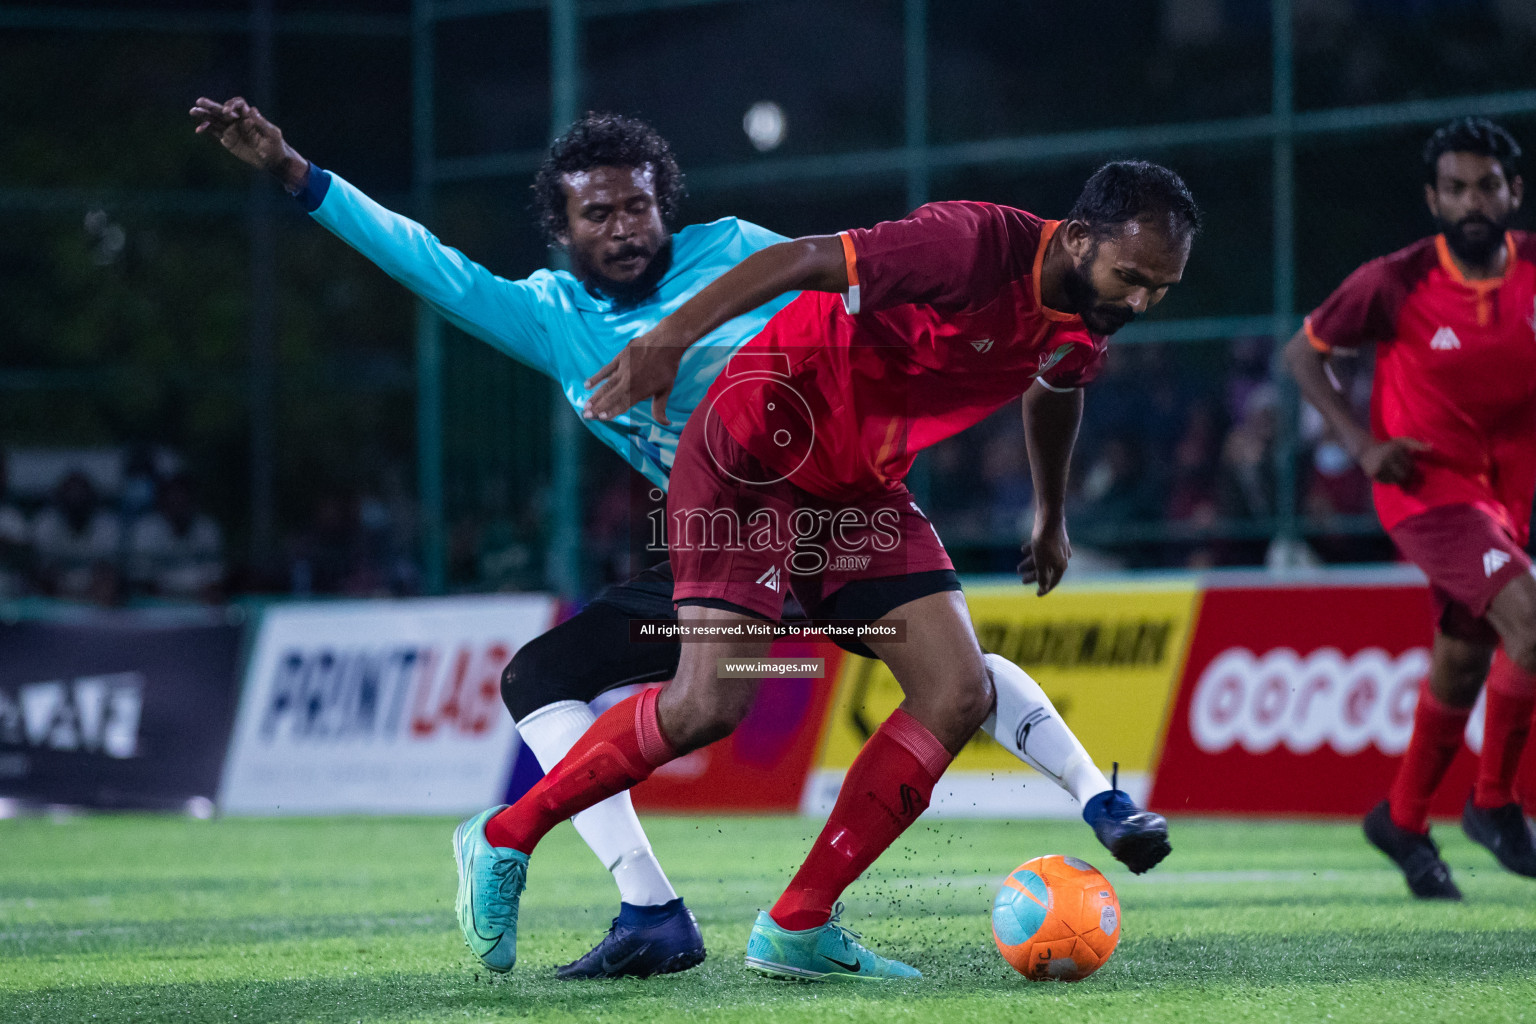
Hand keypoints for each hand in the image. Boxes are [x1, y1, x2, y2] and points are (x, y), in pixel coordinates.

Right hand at [189, 96, 307, 190]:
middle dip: (211, 105)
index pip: (238, 104)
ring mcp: (232, 129)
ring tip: (193, 112)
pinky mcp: (228, 140)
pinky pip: (215, 132)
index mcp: (249, 116)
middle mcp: (238, 120)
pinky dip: (206, 129)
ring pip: (215, 120)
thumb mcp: (272, 134)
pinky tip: (199, 129)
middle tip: (199, 102)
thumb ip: (262, 123)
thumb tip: (252, 110)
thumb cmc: (276, 146)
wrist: (273, 161)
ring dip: (204, 116)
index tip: (227, 113)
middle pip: (222, 109)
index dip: (231, 105)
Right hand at [583, 327, 686, 424]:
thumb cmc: (667, 368)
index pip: (622, 405)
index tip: (600, 418)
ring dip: (595, 396)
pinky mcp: (620, 358)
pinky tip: (587, 385)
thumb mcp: (665, 391)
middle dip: (598, 408)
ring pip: (606, 386)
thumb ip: (660, 409)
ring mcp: (623, 370)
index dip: (611, 412)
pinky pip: (605, 370)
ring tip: (586, 405)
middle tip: (586, 415)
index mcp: (639, 392)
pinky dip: (596, 378)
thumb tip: (667, 424)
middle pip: (610, 397)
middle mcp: (629, 382)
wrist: (666, 344)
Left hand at [1018, 517, 1070, 595]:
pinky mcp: (1054, 537)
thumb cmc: (1045, 541)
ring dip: (1031, 563)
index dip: (1044, 588)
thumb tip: (1043, 588)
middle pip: (1047, 570)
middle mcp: (1063, 557)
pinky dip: (1033, 550)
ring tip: (1018, 567)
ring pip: (1044, 558)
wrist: (1049, 516)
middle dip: (1034, 575)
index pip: (1053, 582)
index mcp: (1062, 565)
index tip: (1037, 594)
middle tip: (1022, 580)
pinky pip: (1043, 547)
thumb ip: (1042, 575)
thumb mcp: (1041, 561)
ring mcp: (1059, 546)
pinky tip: (1023, 550)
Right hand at [1358, 436, 1428, 485]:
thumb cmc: (1388, 445)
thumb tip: (1432, 447)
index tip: (1414, 472)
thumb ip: (1417, 444)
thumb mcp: (1403, 442)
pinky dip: (1390, 481)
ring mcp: (1379, 466)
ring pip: (1395, 480)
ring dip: (1399, 480)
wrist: (1366, 449)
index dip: (1413, 470)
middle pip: (1403, 474)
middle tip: (1409, 479)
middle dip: (1407, 478)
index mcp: (1395, 449)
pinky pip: (1386, 482)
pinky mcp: (1373, 474)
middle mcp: (1387, 458)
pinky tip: (1389, 477)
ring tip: (1399, 477)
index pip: (1410, 466)